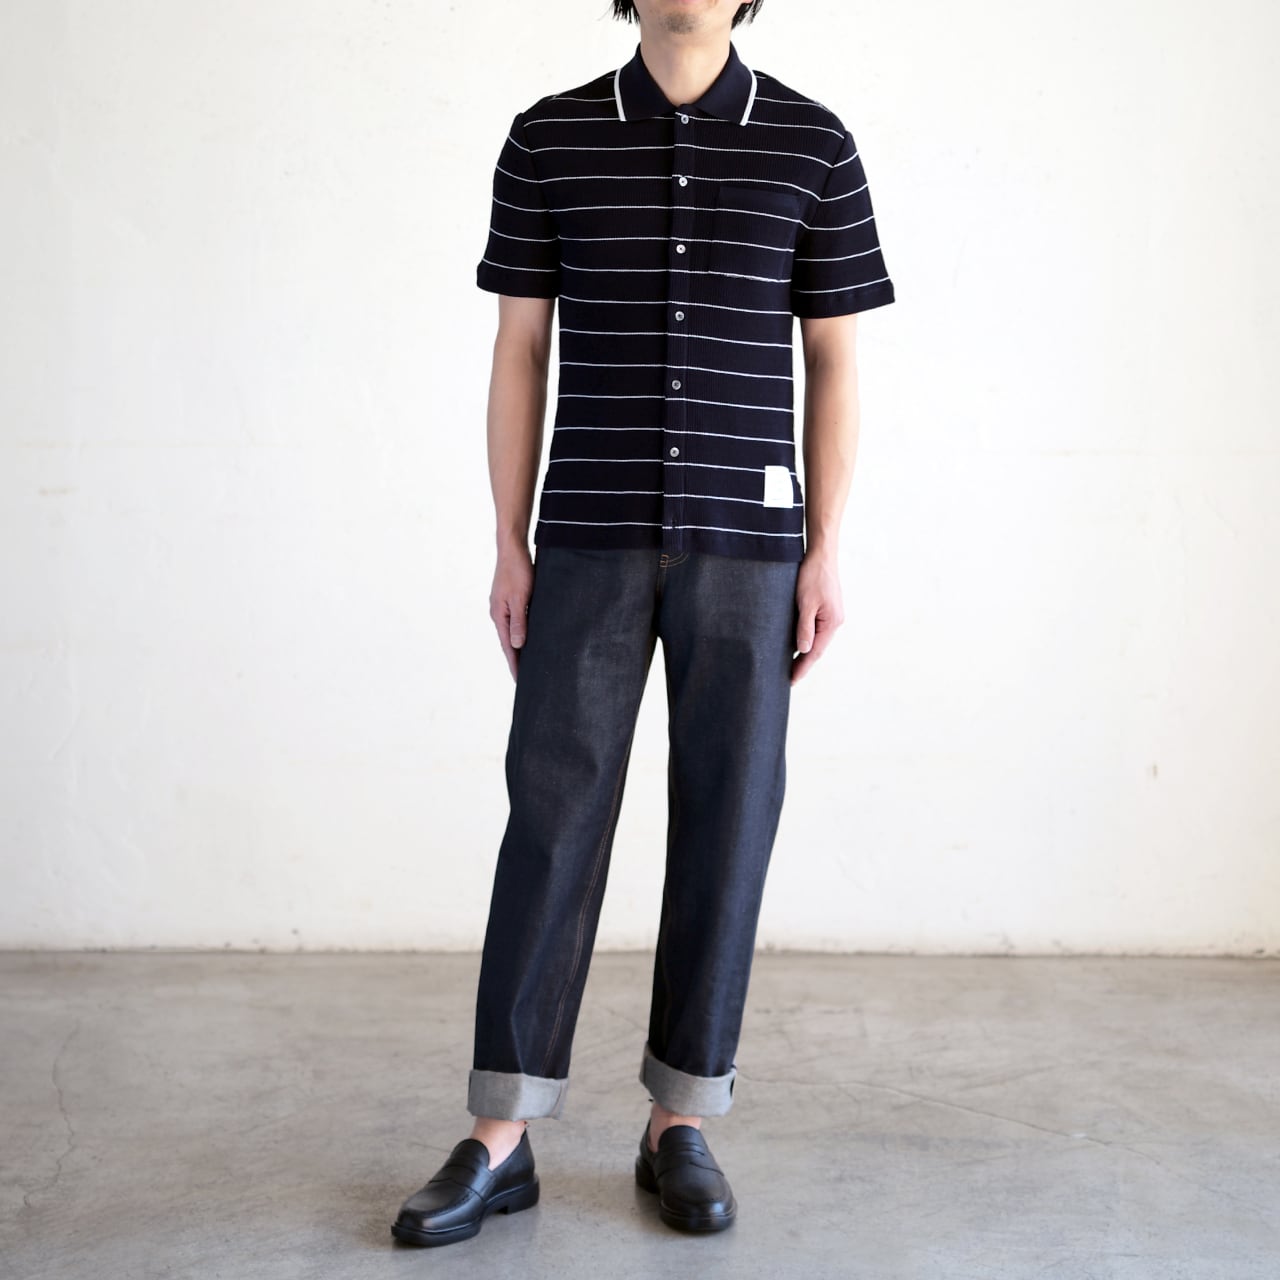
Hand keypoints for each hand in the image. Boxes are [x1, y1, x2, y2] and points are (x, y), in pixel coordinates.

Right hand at [490, 545, 533, 680]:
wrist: (512, 547)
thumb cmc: (517, 570)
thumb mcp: (521, 597)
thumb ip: (519, 621)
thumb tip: (518, 645)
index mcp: (499, 615)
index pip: (508, 647)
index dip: (515, 664)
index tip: (521, 681)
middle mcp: (499, 613)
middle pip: (508, 642)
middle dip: (517, 660)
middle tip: (526, 679)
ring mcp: (503, 606)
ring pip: (513, 632)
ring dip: (520, 647)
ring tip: (528, 663)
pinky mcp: (510, 599)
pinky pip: (516, 621)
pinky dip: (522, 633)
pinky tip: (529, 637)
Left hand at [791, 551, 843, 684]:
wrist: (821, 554)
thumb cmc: (813, 576)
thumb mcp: (805, 603)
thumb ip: (805, 628)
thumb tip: (804, 650)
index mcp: (832, 623)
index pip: (815, 652)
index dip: (803, 667)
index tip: (791, 680)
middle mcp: (835, 621)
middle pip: (817, 648)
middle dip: (804, 663)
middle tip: (789, 678)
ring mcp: (832, 615)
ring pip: (817, 639)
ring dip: (805, 652)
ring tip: (791, 665)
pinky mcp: (827, 608)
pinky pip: (817, 629)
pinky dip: (807, 639)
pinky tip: (798, 644)